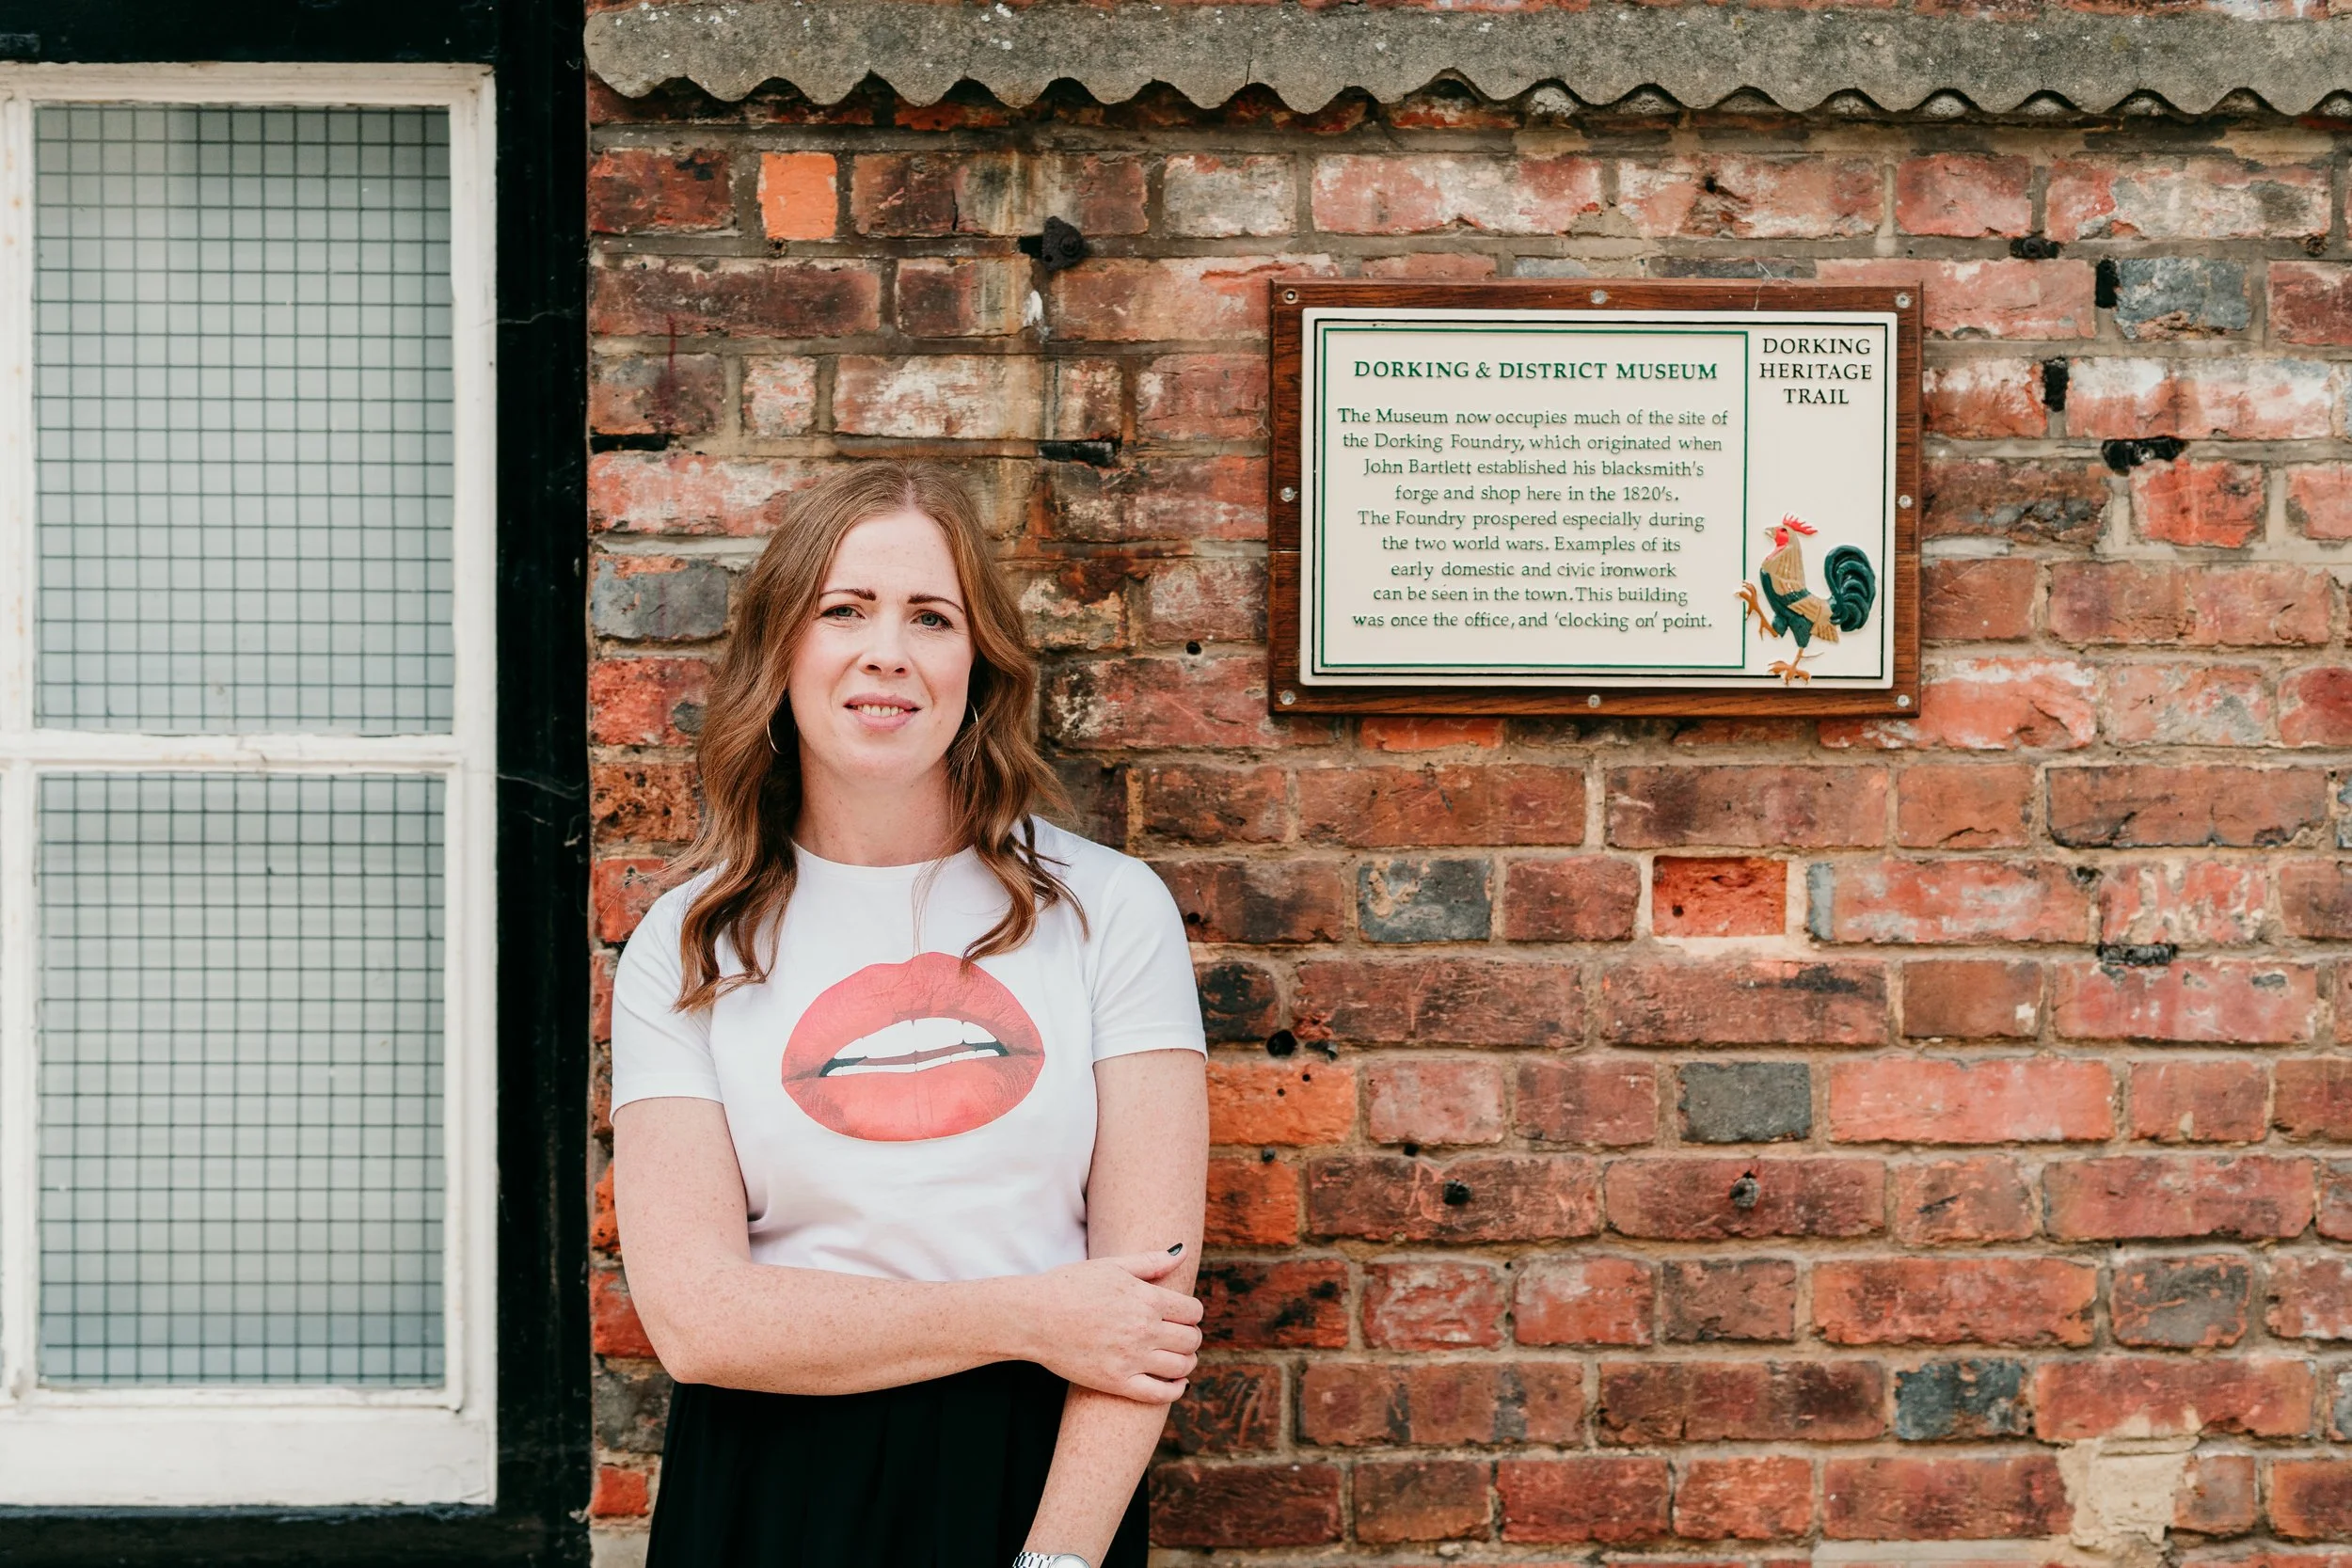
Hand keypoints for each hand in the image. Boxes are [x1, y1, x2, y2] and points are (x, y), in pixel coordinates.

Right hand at [1014, 1247, 1202, 1403]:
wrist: (1033, 1316)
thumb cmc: (1069, 1285)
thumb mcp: (1111, 1265)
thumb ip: (1150, 1261)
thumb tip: (1181, 1252)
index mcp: (1146, 1298)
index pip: (1193, 1311)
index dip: (1192, 1313)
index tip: (1183, 1315)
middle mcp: (1144, 1329)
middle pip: (1191, 1339)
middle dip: (1191, 1337)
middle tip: (1181, 1336)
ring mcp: (1131, 1358)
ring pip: (1182, 1366)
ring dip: (1187, 1362)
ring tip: (1178, 1357)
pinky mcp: (1116, 1382)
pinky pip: (1160, 1393)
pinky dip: (1175, 1389)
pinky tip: (1175, 1382)